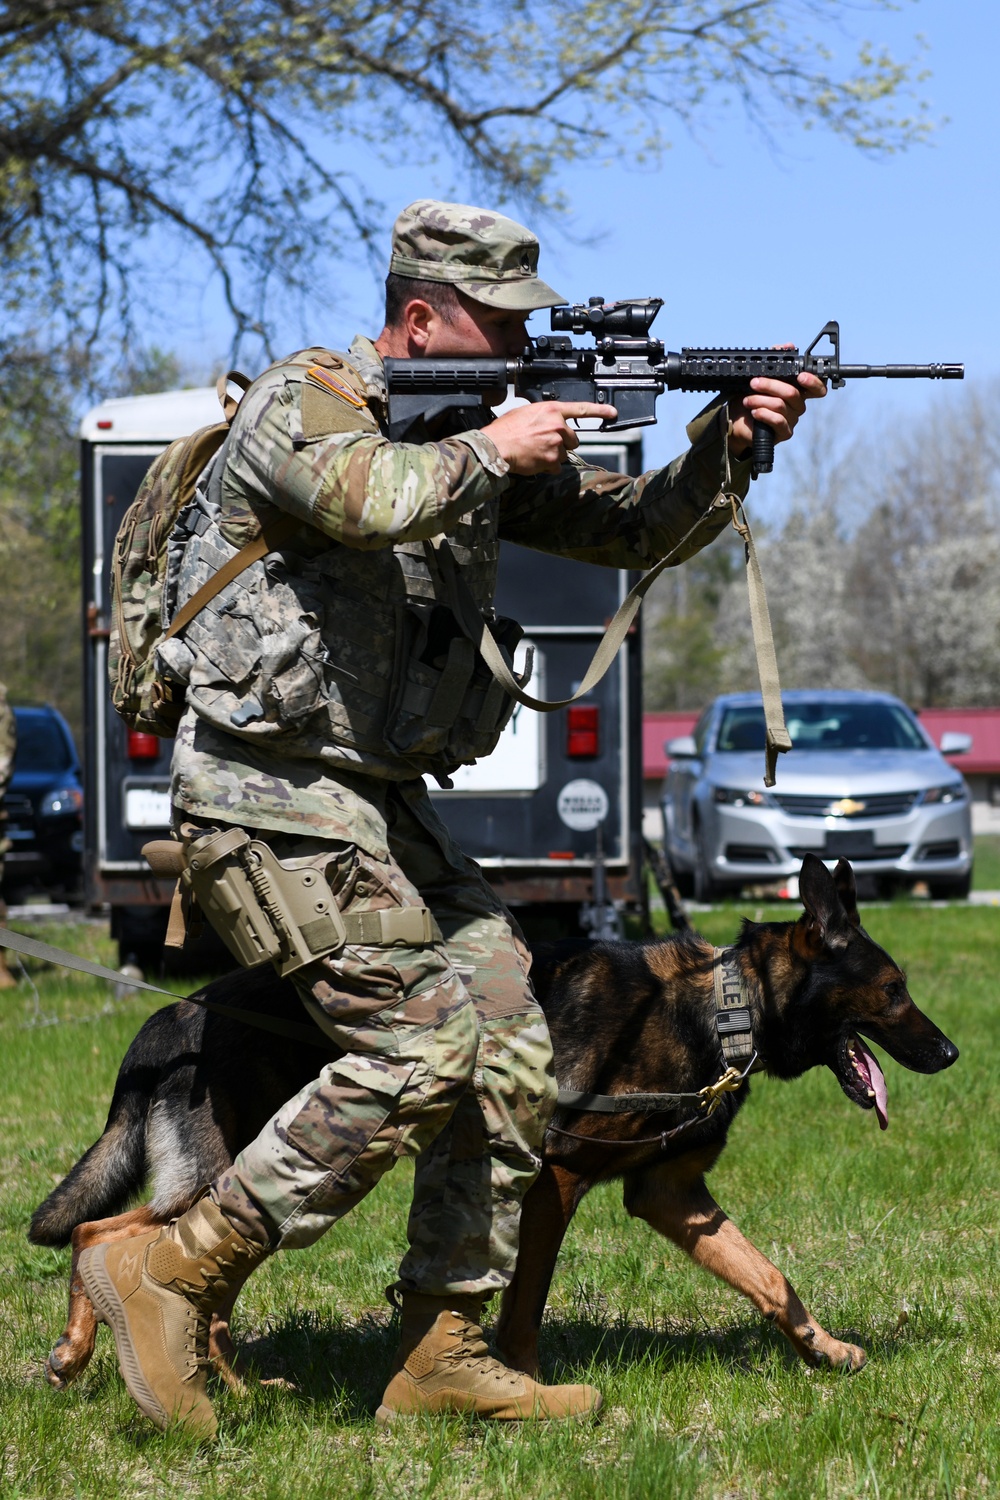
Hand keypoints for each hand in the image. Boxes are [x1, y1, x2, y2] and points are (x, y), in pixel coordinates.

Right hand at [482, 401, 616, 475]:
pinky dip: (547, 467)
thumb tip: (548, 421)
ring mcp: (557, 444)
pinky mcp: (553, 460)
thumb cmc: (505, 430)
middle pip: (573, 439)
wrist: (496, 447)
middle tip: (544, 443)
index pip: (581, 408)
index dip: (600, 410)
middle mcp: (558, 426)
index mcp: (552, 410)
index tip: (613, 413)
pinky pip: (556, 467)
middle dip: (562, 443)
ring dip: (553, 455)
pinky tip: (534, 461)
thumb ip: (543, 416)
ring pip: (564, 454)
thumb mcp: (526, 412)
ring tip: (534, 452)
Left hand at [727, 352, 825, 455]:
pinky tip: (754, 412)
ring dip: (760, 400)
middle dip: (770, 385)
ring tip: (747, 399)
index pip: (818, 387)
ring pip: (781, 405)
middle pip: (792, 393)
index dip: (813, 381)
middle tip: (754, 383)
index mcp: (798, 390)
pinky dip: (764, 414)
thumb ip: (775, 361)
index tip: (801, 376)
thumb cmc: (753, 397)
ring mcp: (792, 419)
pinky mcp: (784, 432)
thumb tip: (787, 345)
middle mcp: (798, 405)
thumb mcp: (760, 377)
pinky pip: (777, 421)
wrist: (739, 421)